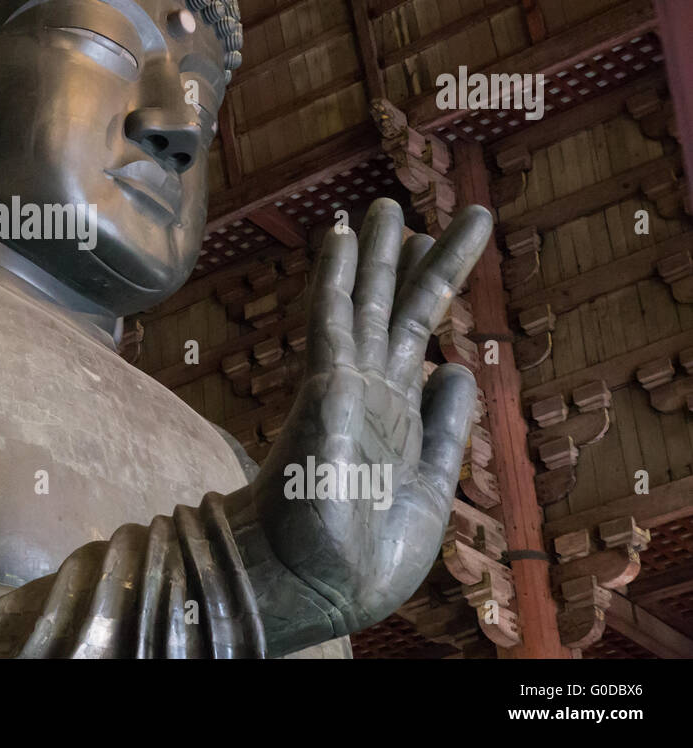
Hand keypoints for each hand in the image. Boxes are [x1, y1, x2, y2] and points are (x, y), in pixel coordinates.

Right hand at [249, 198, 491, 641]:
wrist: (323, 581)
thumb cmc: (369, 549)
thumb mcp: (433, 484)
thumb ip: (446, 427)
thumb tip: (460, 367)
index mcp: (397, 412)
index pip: (415, 334)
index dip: (429, 286)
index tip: (433, 245)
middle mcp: (371, 389)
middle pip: (396, 308)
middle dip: (411, 257)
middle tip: (415, 207)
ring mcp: (347, 384)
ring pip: (366, 302)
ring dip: (375, 251)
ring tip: (383, 204)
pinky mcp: (326, 386)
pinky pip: (331, 319)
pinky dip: (337, 274)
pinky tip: (340, 234)